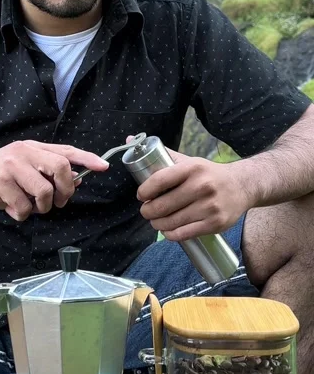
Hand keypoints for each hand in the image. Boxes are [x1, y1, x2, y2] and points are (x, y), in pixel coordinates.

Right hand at [0, 140, 108, 220]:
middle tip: (60, 202)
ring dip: (41, 207)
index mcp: (31, 147)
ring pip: (44, 191)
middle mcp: (22, 152)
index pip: (65, 150)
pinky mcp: (0, 183)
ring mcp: (11, 166)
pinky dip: (22, 214)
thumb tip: (77, 181)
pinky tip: (12, 209)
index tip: (103, 166)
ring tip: (30, 207)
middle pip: (60, 167)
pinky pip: (24, 206)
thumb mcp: (22, 170)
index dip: (87, 158)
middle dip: (65, 190)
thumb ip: (47, 173)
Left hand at [136, 149, 250, 240]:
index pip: (159, 180)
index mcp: (192, 168)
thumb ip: (164, 156)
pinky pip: (184, 233)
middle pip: (163, 205)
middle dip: (148, 211)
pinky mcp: (215, 223)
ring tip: (155, 221)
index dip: (144, 191)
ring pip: (172, 221)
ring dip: (157, 224)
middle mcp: (202, 186)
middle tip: (146, 211)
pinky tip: (167, 230)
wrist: (243, 186)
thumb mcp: (190, 161)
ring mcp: (210, 206)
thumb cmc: (209, 174)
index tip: (141, 196)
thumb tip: (130, 139)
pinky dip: (171, 234)